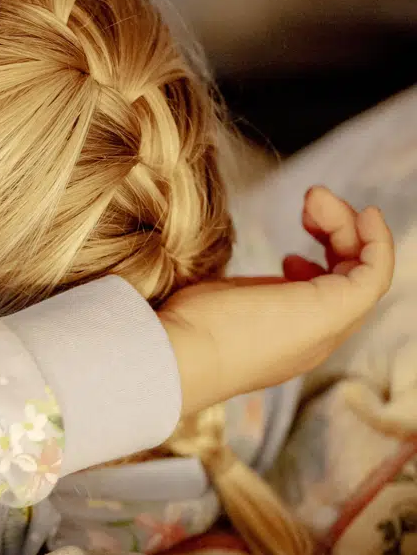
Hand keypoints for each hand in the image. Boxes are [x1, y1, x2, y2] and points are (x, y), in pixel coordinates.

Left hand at [159, 186, 394, 416]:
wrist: (178, 355)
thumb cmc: (182, 329)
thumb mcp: (215, 302)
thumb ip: (237, 291)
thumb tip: (233, 274)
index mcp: (286, 338)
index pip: (324, 298)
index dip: (322, 260)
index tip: (302, 232)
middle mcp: (313, 338)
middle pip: (347, 281)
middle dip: (337, 234)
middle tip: (310, 202)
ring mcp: (325, 328)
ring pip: (362, 272)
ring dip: (348, 228)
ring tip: (317, 199)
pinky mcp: (331, 311)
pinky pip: (375, 274)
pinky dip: (377, 241)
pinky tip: (362, 213)